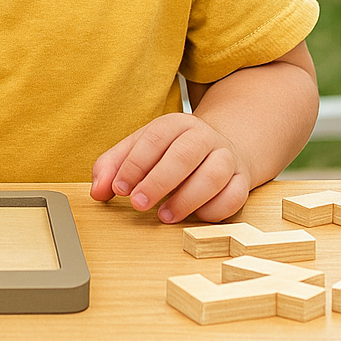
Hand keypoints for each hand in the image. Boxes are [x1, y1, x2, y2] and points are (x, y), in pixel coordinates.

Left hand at [90, 113, 251, 222]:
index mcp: (174, 124)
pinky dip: (214, 210)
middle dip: (158, 182)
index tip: (119, 189)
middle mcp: (202, 136)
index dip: (135, 165)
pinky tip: (195, 217)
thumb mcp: (139, 149)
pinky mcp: (242, 179)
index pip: (154, 139)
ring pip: (212, 176)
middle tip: (138, 204)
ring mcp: (226, 157)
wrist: (219, 146)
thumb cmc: (170, 152)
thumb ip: (113, 166)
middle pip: (183, 155)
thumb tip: (97, 192)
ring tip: (164, 217)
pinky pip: (234, 196)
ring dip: (186, 199)